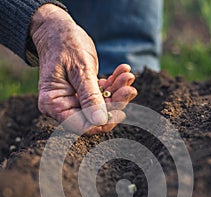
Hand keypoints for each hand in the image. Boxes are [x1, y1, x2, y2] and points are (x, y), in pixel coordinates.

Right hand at [30, 4, 136, 134]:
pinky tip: (122, 71)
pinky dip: (113, 84)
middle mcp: (62, 106)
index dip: (102, 122)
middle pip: (93, 117)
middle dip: (114, 104)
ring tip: (127, 75)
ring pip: (101, 107)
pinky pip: (101, 95)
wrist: (57, 29)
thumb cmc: (63, 44)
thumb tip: (100, 121)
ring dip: (117, 92)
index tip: (121, 111)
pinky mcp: (83, 93)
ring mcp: (73, 100)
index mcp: (53, 104)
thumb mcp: (80, 69)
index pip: (80, 125)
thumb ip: (90, 96)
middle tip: (129, 87)